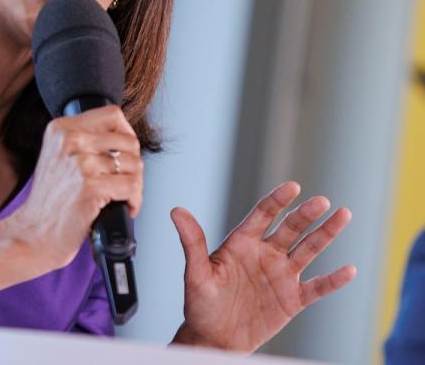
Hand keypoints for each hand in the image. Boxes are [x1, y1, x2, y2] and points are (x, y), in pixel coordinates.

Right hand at [7, 105, 142, 269]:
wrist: (33, 233)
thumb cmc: (49, 201)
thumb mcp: (58, 156)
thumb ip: (84, 140)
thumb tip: (124, 139)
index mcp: (61, 128)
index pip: (112, 114)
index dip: (126, 135)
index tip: (123, 153)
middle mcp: (69, 141)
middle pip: (129, 142)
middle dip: (133, 165)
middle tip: (123, 181)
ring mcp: (80, 164)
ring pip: (134, 165)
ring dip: (135, 185)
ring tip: (121, 196)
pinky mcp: (91, 187)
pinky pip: (132, 187)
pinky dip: (133, 201)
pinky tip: (123, 207)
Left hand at [170, 181, 355, 352]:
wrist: (213, 338)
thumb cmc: (200, 304)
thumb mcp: (196, 273)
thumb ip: (191, 242)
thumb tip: (175, 210)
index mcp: (242, 243)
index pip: (262, 215)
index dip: (277, 200)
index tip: (292, 187)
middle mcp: (265, 254)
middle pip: (290, 229)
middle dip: (306, 215)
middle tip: (321, 201)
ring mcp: (281, 275)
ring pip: (308, 249)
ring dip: (326, 234)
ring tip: (344, 214)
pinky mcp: (292, 300)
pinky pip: (317, 288)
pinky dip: (333, 280)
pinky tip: (349, 269)